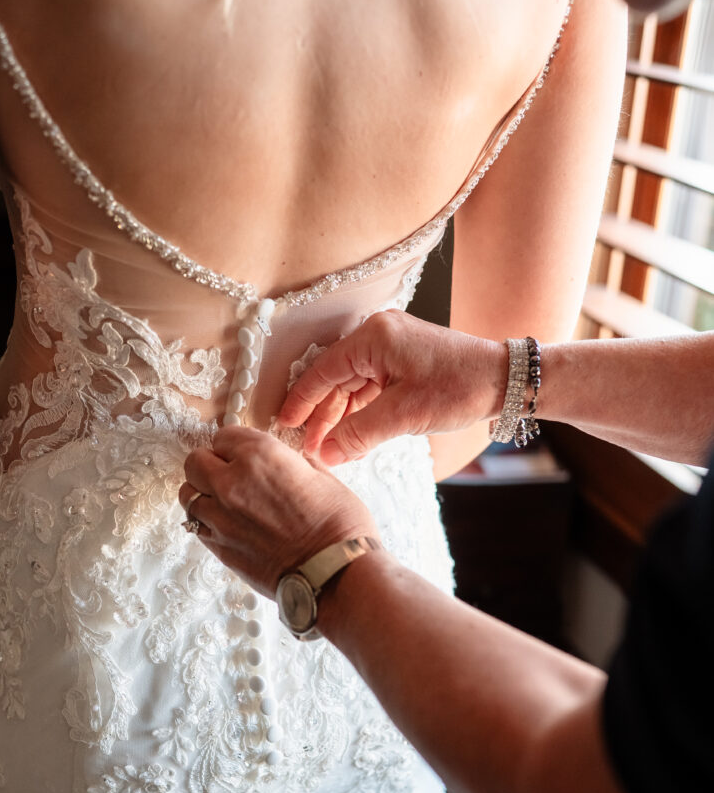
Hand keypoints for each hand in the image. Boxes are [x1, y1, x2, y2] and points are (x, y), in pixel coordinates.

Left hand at [179, 427, 378, 597]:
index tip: (243, 453)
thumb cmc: (338, 526)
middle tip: (228, 473)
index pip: (224, 436)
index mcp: (259, 455)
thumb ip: (295, 464)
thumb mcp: (323, 477)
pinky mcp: (219, 547)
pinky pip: (195, 525)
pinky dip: (204, 520)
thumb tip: (290, 462)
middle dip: (210, 464)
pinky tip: (226, 523)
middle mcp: (232, 482)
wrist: (334, 573)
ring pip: (188, 494)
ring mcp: (220, 517)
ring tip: (223, 501)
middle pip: (195, 462)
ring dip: (202, 494)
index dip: (235, 445)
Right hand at [277, 311, 505, 464]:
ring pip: (352, 386)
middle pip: (336, 379)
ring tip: (327, 449)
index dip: (301, 400)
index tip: (284, 425)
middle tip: (307, 447)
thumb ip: (359, 434)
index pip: (323, 371)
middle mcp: (379, 336)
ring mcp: (392, 348)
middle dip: (321, 415)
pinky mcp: (404, 362)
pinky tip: (352, 437)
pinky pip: (371, 388)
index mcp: (375, 338)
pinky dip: (361, 412)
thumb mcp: (405, 415)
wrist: (507, 380)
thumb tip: (324, 455)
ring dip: (340, 417)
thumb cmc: (462, 388)